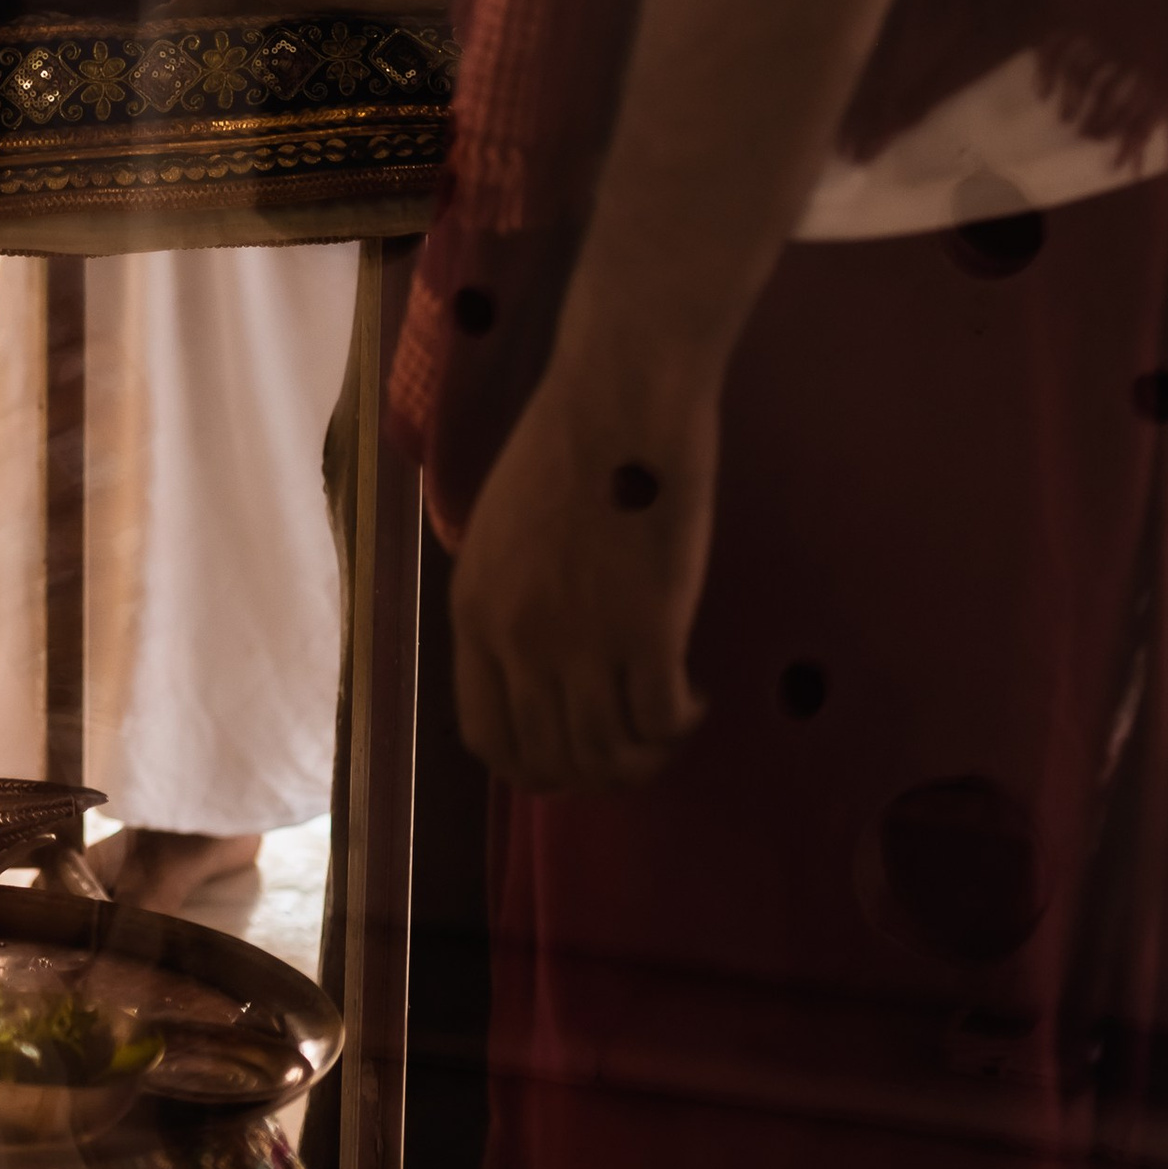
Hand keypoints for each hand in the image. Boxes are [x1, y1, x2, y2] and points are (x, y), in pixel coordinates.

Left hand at [447, 347, 714, 791]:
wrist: (620, 398)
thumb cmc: (566, 445)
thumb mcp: (500, 532)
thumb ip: (506, 603)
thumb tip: (530, 668)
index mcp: (473, 613)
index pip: (489, 739)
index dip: (535, 766)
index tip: (574, 758)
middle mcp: (517, 642)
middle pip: (554, 760)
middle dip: (598, 770)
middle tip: (636, 744)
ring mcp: (581, 642)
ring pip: (610, 753)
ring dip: (645, 754)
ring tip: (669, 721)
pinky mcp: (648, 632)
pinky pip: (661, 720)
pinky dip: (680, 722)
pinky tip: (694, 696)